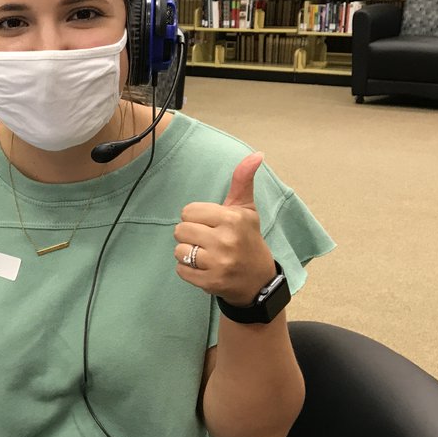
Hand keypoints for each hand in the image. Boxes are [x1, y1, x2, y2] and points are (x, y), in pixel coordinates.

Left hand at [174, 152, 275, 305]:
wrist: (259, 280)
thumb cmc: (247, 239)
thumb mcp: (247, 210)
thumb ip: (243, 181)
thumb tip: (256, 154)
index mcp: (232, 219)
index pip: (188, 211)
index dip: (196, 218)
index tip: (210, 225)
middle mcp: (226, 240)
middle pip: (180, 230)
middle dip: (190, 235)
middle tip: (207, 241)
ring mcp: (218, 263)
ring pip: (179, 250)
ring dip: (187, 253)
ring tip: (205, 255)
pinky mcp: (211, 282)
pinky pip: (181, 270)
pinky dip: (188, 270)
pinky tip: (204, 268)